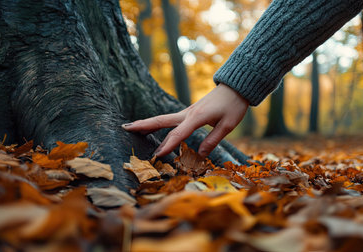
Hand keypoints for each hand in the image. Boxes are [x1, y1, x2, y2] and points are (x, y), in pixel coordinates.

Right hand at [122, 84, 248, 156]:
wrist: (236, 87)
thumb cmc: (234, 105)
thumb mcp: (227, 125)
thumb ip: (213, 140)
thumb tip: (200, 155)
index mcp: (196, 117)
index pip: (178, 133)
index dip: (167, 145)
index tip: (156, 155)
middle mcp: (188, 113)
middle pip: (162, 121)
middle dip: (144, 126)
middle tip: (126, 128)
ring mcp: (188, 112)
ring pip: (164, 119)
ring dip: (148, 124)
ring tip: (132, 128)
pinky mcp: (190, 112)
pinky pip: (171, 119)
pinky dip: (158, 123)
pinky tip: (153, 127)